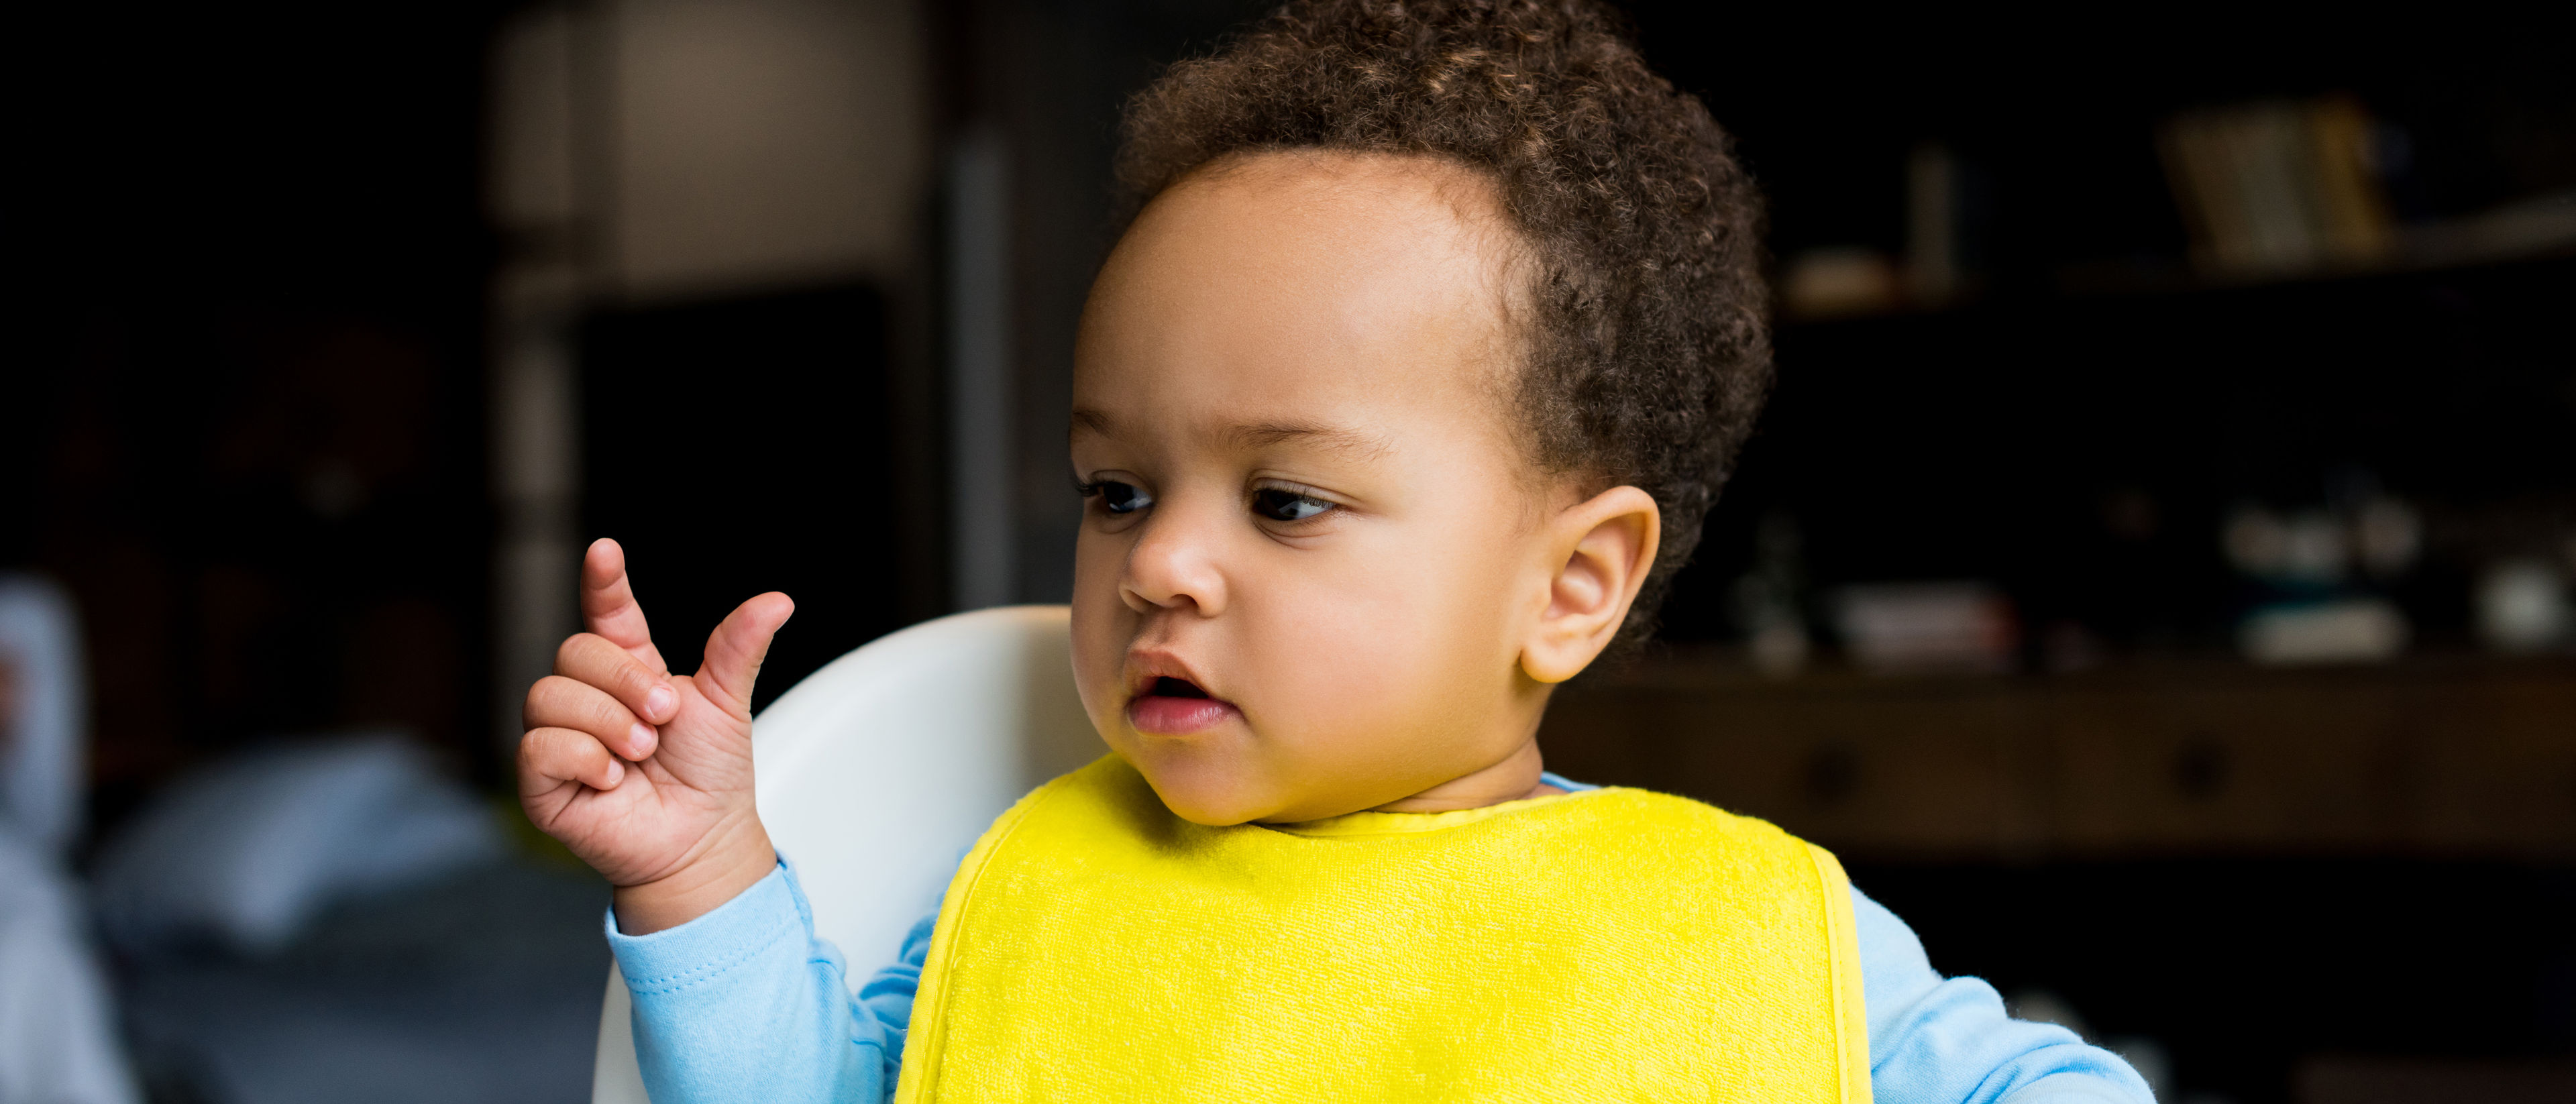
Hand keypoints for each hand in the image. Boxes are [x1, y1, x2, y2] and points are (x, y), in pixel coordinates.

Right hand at [518, 537, 793, 933]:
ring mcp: (560, 734)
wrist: (702, 840)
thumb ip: (738, 649)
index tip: (606, 551)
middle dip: (625, 681)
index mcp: (629, 667)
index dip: (603, 581)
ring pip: (549, 695)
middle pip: (575, 650)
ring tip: (641, 753)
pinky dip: (583, 758)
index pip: (606, 612)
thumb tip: (778, 601)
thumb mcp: (727, 705)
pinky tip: (612, 778)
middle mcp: (588, 695)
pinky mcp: (542, 779)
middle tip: (663, 718)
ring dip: (608, 723)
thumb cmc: (710, 774)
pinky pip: (538, 745)